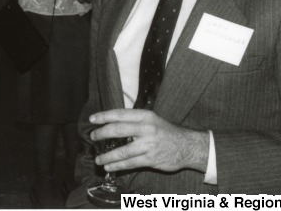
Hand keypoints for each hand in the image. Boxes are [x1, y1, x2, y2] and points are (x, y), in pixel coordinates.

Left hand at [89, 109, 208, 172]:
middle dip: (102, 134)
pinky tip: (109, 167)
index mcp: (145, 116)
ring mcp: (148, 145)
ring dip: (107, 156)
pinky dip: (118, 166)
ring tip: (98, 159)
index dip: (104, 116)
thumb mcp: (152, 119)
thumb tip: (112, 123)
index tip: (92, 119)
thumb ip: (134, 121)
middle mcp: (146, 128)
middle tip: (93, 137)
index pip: (120, 114)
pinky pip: (130, 163)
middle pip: (118, 130)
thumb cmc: (165, 132)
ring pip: (122, 151)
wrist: (187, 146)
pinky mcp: (151, 159)